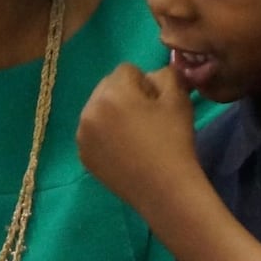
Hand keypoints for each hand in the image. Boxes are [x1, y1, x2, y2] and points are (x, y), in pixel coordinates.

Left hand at [76, 63, 205, 212]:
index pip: (126, 70)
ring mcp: (82, 134)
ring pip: (98, 110)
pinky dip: (105, 135)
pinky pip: (93, 133)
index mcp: (111, 93)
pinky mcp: (83, 154)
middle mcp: (89, 109)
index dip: (146, 83)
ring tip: (136, 136)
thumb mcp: (178, 99)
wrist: (165, 189)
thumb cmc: (174, 141)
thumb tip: (152, 73)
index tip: (157, 104)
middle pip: (107, 87)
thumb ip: (165, 75)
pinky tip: (125, 151)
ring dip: (113, 114)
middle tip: (148, 119)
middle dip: (126, 96)